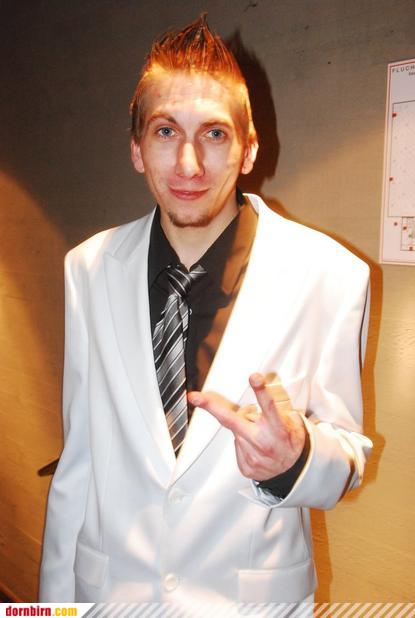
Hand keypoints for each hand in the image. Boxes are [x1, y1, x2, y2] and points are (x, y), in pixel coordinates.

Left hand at [188, 373, 305, 480]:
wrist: (295, 470)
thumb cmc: (290, 440)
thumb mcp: (291, 421)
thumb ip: (274, 409)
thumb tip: (251, 404)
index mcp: (277, 428)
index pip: (268, 406)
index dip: (261, 391)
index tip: (254, 377)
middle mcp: (264, 442)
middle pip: (232, 421)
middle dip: (211, 407)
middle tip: (195, 397)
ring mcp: (253, 456)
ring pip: (236, 432)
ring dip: (242, 428)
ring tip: (259, 435)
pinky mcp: (246, 466)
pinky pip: (237, 446)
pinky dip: (243, 442)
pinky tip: (255, 447)